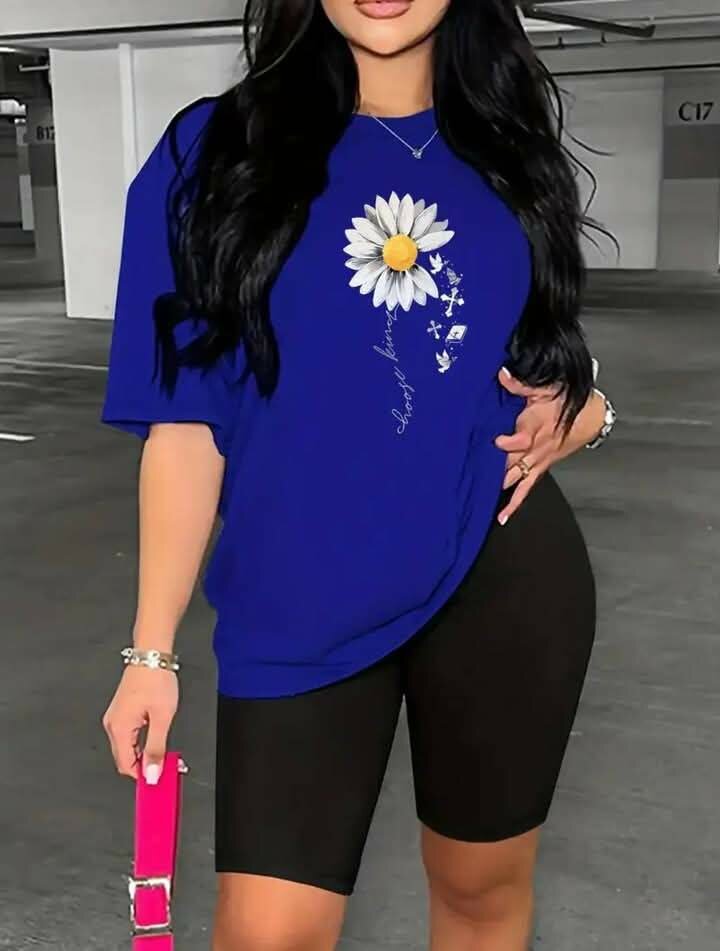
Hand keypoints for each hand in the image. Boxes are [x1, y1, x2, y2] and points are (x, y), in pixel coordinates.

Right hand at [102, 665, 177, 783]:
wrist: (151, 654)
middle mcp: (113, 724)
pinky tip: (155, 739)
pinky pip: (129, 735)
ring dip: (144, 754)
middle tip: (166, 766)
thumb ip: (156, 747)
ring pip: (127, 747)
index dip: (142, 776)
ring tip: (164, 752)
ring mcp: (116, 717)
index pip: (125, 765)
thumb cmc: (156, 679)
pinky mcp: (122, 711)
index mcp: (119, 728)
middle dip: (144, 766)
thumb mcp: (162, 717)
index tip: (158, 780)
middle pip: (125, 758)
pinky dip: (141, 742)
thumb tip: (152, 772)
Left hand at [494, 366, 605, 524]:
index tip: (495, 440)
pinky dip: (515, 504)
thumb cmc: (566, 400)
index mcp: (536, 426)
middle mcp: (536, 447)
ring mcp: (538, 460)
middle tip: (473, 476)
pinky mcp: (540, 468)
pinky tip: (502, 517)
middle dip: (494, 468)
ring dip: (499, 486)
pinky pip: (526, 489)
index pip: (522, 439)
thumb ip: (520, 384)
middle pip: (513, 461)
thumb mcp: (545, 387)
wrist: (591, 417)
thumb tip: (500, 373)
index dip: (509, 442)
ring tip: (480, 498)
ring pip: (516, 477)